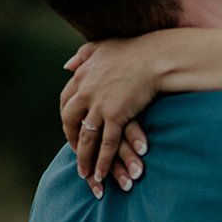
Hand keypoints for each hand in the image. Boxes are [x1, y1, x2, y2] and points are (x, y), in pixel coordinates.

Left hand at [61, 40, 155, 195]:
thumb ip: (82, 55)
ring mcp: (99, 105)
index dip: (68, 119)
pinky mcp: (115, 115)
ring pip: (86, 138)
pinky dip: (102, 161)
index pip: (66, 102)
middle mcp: (85, 92)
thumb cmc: (135, 49)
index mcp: (81, 76)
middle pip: (70, 122)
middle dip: (72, 141)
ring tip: (86, 175)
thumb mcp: (101, 47)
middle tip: (76, 154)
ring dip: (84, 159)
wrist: (155, 56)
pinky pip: (106, 144)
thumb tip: (66, 66)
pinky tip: (101, 175)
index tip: (72, 129)